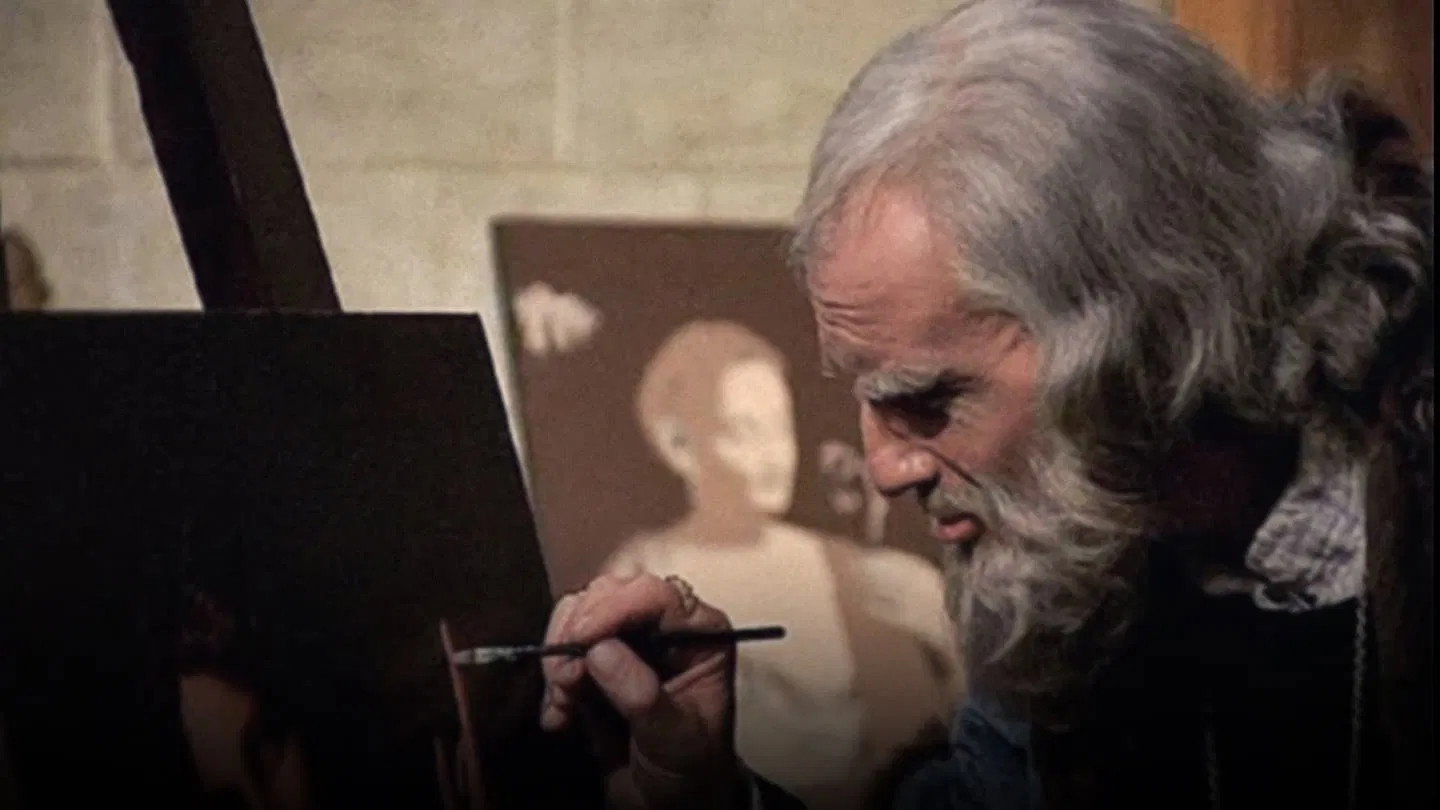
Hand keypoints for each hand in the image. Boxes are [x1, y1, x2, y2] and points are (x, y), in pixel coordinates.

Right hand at [540, 573, 746, 809]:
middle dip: (579, 633)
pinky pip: (562, 647)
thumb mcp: (675, 738)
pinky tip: (558, 715)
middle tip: (567, 679)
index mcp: (698, 633)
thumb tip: (601, 652)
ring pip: (579, 614)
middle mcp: (663, 626)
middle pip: (610, 594)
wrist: (672, 802)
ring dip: (560, 657)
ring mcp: (627, 640)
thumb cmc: (691, 767)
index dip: (614, 608)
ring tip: (564, 703)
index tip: (582, 640)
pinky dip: (551, 679)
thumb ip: (643, 695)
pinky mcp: (596, 661)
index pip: (657, 594)